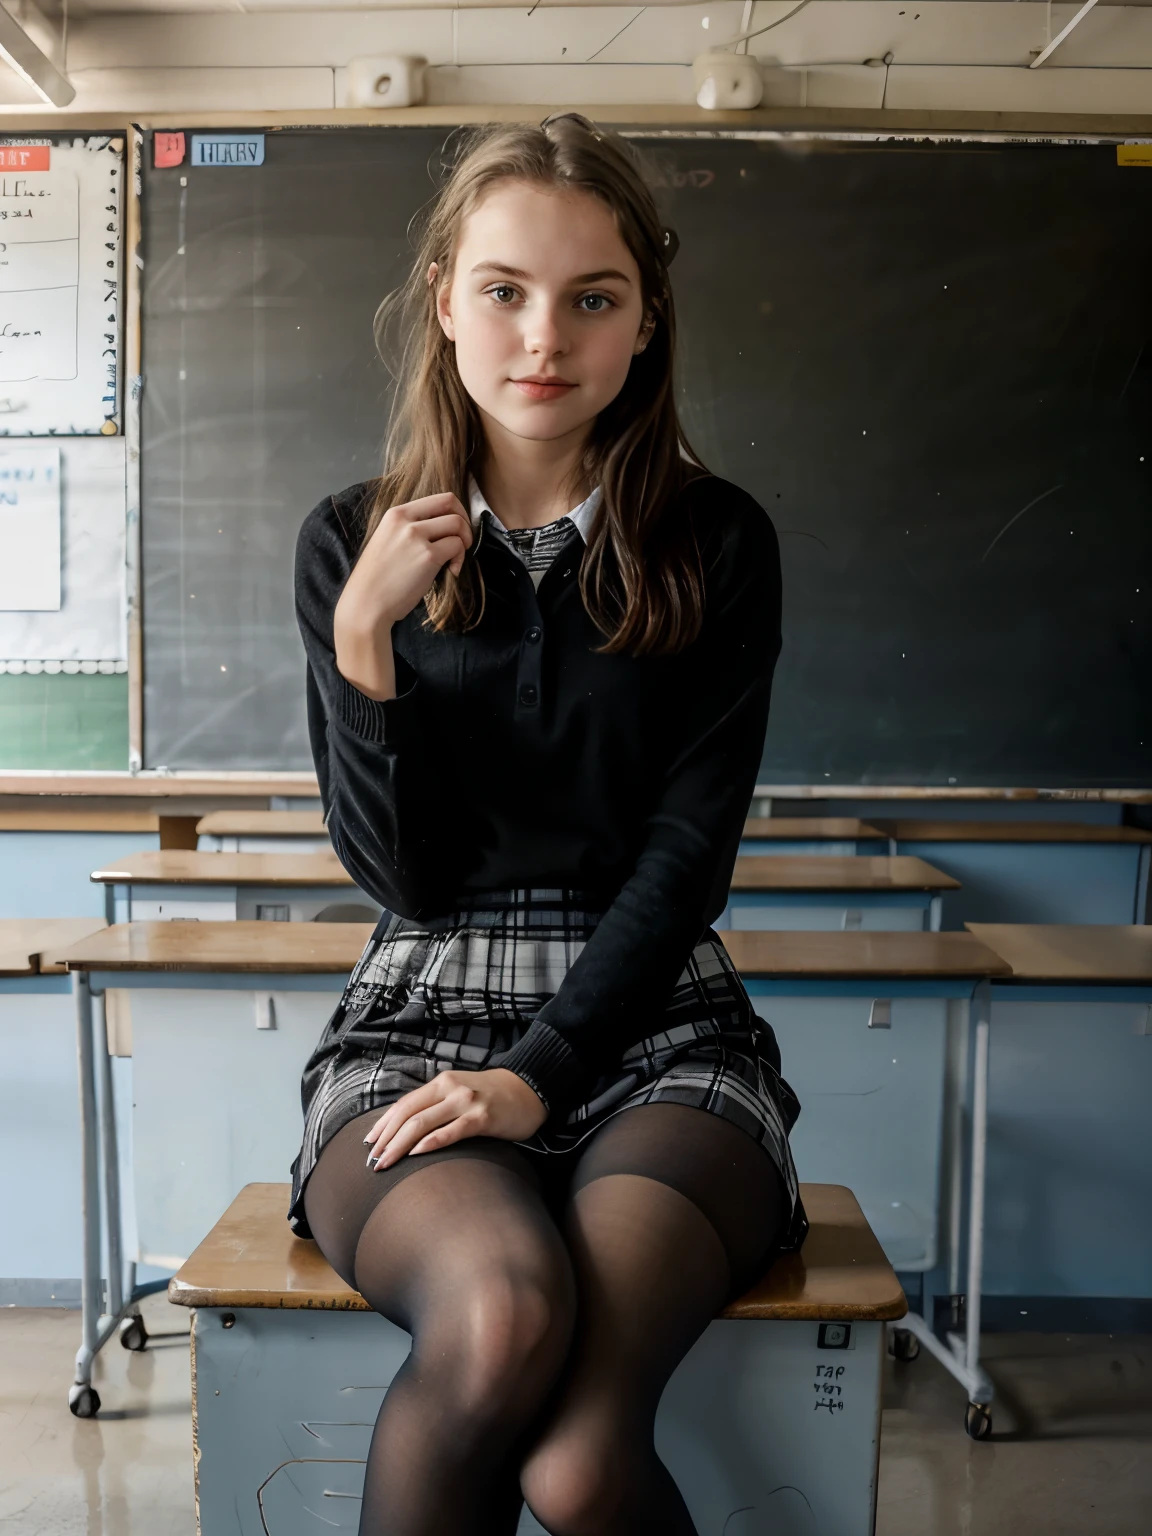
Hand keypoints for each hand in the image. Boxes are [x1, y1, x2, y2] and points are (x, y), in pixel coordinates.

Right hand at [334, 492, 472, 699]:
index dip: (456, 510)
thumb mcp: (386, 541)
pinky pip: (456, 547)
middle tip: (463, 543)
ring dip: (464, 542)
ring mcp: (416, 536)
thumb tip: (439, 527)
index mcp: (395, 514)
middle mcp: (405, 520)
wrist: (365, 604)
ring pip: (457, 525)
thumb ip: (408, 529)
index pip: (438, 498)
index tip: (456, 528)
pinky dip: (460, 559)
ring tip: (454, 560)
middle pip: (451, 504)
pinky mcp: (427, 556)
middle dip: (465, 522)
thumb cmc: (376, 579)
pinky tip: (451, 572)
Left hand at [363, 1068, 547, 1169]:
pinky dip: (430, 1143)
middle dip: (385, 1139)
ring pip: (422, 1123)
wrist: (530, 1088)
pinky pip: (451, 1131)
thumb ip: (438, 1106)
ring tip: (385, 1163)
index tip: (368, 1144)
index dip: (383, 1125)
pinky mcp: (482, 1117)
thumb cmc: (493, 1096)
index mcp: (441, 1083)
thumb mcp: (460, 1093)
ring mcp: (466, 1102)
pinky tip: (415, 1154)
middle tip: (372, 1161)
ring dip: (398, 1145)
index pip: (404, 1104)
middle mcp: (450, 1089)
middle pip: (407, 1114)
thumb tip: (408, 1132)